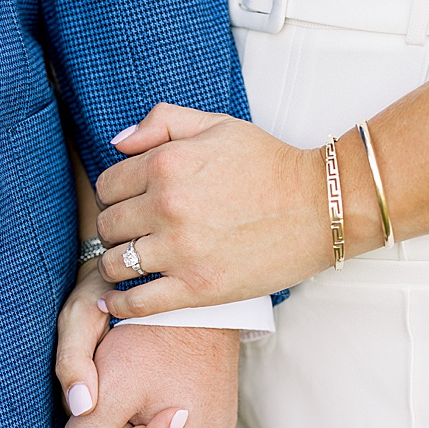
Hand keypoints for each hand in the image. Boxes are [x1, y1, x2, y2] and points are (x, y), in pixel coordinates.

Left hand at [93, 105, 338, 316]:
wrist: (321, 207)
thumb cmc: (273, 165)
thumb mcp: (218, 125)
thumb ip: (163, 122)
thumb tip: (119, 142)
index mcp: (167, 164)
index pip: (107, 185)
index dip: (116, 194)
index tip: (131, 203)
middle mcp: (167, 207)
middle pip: (107, 225)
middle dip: (116, 228)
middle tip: (133, 232)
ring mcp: (181, 251)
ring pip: (115, 264)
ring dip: (117, 264)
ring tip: (131, 263)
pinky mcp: (198, 288)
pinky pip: (139, 303)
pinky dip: (122, 305)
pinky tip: (117, 301)